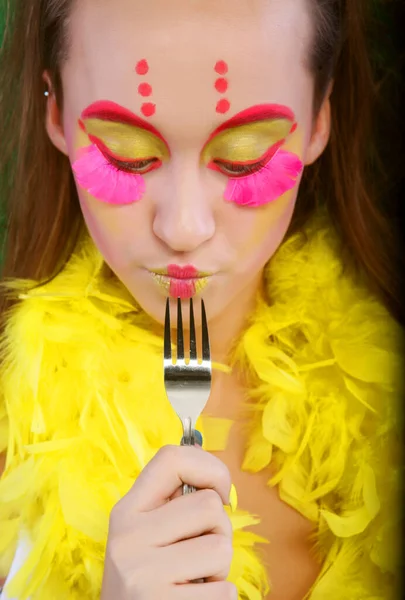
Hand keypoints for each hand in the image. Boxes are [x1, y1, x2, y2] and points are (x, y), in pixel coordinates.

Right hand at [100, 445, 235, 599]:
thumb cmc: (147, 578)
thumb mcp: (145, 533)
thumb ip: (173, 504)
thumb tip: (218, 481)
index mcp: (127, 510)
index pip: (172, 458)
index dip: (209, 468)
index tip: (218, 492)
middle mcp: (128, 537)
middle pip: (210, 507)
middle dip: (218, 531)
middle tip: (198, 552)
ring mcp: (143, 575)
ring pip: (221, 546)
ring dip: (220, 567)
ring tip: (194, 578)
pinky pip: (224, 590)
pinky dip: (219, 596)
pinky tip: (193, 599)